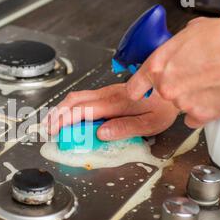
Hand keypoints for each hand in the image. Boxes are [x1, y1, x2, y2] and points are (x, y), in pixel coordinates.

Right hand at [44, 83, 178, 140]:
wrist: (171, 86)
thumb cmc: (163, 106)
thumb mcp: (150, 123)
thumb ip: (125, 128)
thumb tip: (101, 133)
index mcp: (115, 103)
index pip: (82, 110)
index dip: (64, 120)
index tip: (54, 131)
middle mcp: (107, 94)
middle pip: (74, 100)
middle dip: (57, 114)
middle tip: (48, 129)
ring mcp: (106, 92)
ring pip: (77, 97)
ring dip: (62, 109)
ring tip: (54, 123)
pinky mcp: (108, 93)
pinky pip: (84, 98)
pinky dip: (71, 107)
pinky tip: (70, 116)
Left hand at [126, 17, 219, 127]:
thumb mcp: (187, 33)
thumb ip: (172, 49)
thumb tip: (171, 52)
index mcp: (157, 66)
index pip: (133, 88)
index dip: (140, 89)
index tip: (142, 92)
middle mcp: (165, 87)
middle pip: (162, 95)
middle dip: (174, 88)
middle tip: (192, 77)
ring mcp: (182, 104)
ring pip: (180, 105)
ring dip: (191, 98)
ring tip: (208, 81)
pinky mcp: (200, 115)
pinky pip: (194, 118)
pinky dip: (202, 111)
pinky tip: (211, 96)